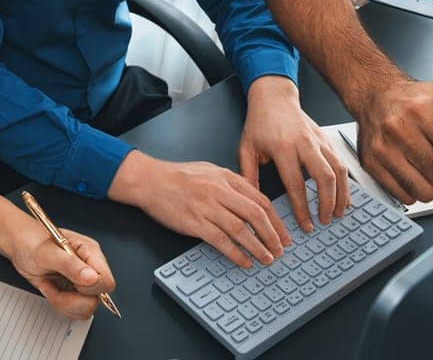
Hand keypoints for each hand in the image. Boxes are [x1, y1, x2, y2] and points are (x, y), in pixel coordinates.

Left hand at [4, 218, 115, 318]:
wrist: (20, 247)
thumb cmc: (32, 243)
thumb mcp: (46, 252)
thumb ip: (70, 264)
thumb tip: (92, 278)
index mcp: (90, 252)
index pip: (106, 280)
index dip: (89, 287)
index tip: (70, 281)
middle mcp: (89, 267)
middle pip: (97, 298)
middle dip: (72, 297)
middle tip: (53, 283)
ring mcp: (82, 281)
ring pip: (86, 308)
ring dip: (63, 302)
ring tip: (49, 285)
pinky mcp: (74, 292)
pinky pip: (76, 311)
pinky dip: (60, 305)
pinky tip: (50, 289)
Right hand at [110, 151, 289, 268]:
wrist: (149, 180)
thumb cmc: (178, 176)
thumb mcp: (210, 170)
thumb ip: (232, 183)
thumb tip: (253, 199)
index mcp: (226, 177)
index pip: (260, 200)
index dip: (276, 220)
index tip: (284, 234)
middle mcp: (219, 191)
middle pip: (255, 215)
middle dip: (272, 235)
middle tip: (280, 250)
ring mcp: (206, 207)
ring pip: (240, 229)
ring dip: (257, 247)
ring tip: (267, 259)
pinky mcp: (193, 222)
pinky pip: (220, 240)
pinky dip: (235, 253)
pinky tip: (244, 261)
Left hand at [237, 76, 349, 231]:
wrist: (274, 97)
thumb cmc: (259, 123)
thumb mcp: (246, 148)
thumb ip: (248, 175)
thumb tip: (252, 201)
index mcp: (282, 147)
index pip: (296, 184)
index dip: (302, 208)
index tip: (306, 224)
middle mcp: (304, 143)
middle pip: (324, 177)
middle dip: (328, 203)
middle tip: (326, 221)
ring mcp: (318, 140)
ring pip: (338, 170)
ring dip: (342, 194)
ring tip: (339, 213)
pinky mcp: (326, 139)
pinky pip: (341, 162)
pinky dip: (345, 181)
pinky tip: (343, 195)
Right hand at [354, 77, 432, 207]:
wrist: (375, 94)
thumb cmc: (416, 100)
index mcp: (424, 111)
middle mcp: (400, 127)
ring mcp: (382, 147)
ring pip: (423, 192)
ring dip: (429, 184)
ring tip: (422, 162)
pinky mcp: (370, 162)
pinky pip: (404, 196)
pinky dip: (412, 189)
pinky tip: (407, 168)